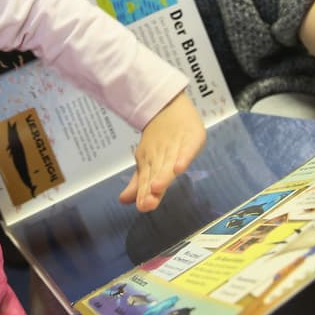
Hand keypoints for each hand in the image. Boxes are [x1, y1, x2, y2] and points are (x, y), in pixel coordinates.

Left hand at [119, 93, 205, 211]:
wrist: (169, 107)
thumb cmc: (160, 139)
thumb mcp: (148, 161)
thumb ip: (139, 183)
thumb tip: (123, 200)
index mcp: (150, 163)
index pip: (147, 180)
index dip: (145, 194)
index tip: (142, 207)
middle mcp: (161, 156)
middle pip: (157, 174)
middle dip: (152, 189)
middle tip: (147, 204)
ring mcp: (175, 147)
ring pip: (168, 164)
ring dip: (163, 176)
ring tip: (156, 188)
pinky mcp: (191, 138)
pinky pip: (187, 149)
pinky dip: (183, 158)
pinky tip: (179, 168)